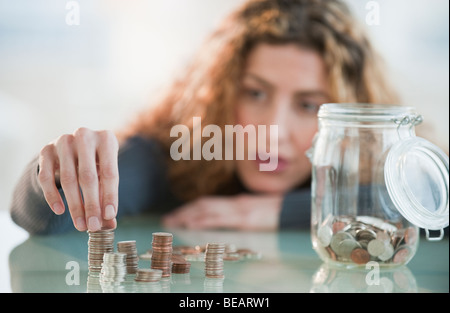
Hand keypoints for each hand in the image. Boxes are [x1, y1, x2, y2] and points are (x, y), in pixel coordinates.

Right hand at [38, 127, 118, 231]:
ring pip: (68, 179)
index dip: (110, 196)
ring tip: (80, 224)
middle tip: (92, 226)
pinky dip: (52, 196)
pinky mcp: (46, 150)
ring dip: (74, 205)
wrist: (73, 147)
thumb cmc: (97, 163)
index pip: (110, 173)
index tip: (109, 217)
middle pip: (88, 177)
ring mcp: (63, 141)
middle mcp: (85, 136)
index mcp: (106, 139)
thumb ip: (108, 197)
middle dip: (91, 205)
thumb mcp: (106, 175)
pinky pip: (46, 177)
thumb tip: (110, 224)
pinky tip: (60, 210)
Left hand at [162, 194, 282, 230]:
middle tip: (166, 218)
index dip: (191, 207)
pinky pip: (220, 219)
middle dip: (184, 211)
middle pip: (203, 205)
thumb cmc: (279, 213)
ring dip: (188, 215)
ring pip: (207, 210)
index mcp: (237, 202)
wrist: (295, 211)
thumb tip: (232, 217)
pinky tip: (192, 223)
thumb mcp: (258, 211)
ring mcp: (239, 210)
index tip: (177, 213)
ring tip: (173, 221)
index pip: (209, 203)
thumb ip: (244, 212)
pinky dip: (204, 220)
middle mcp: (235, 204)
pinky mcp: (245, 219)